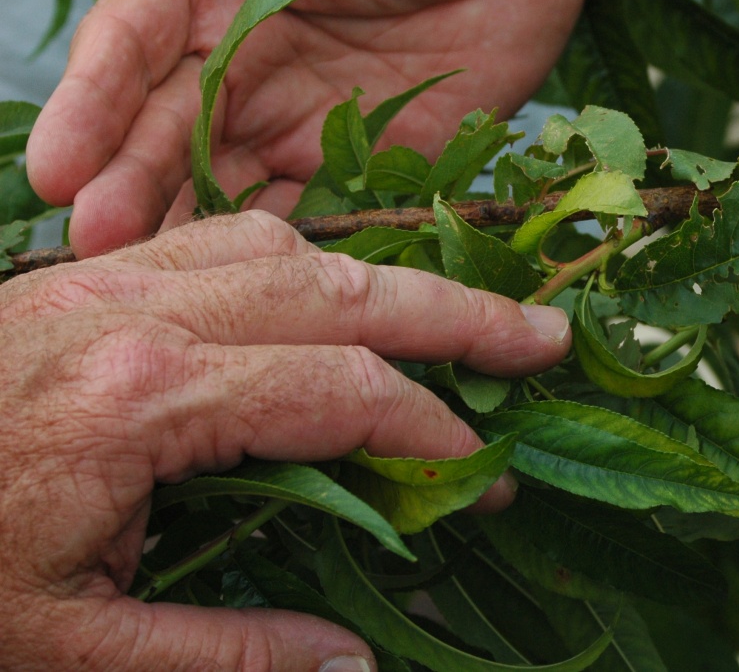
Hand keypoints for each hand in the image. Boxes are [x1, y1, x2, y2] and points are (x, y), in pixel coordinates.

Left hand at [0, 211, 571, 670]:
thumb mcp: (67, 646)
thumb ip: (224, 653)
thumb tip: (350, 664)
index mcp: (143, 400)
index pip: (342, 390)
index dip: (430, 430)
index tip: (482, 474)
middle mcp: (137, 313)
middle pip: (342, 285)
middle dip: (455, 311)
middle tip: (540, 336)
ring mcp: (105, 280)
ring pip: (286, 243)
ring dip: (382, 274)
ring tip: (452, 311)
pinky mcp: (80, 277)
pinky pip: (222, 240)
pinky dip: (303, 262)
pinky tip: (330, 294)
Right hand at [27, 0, 588, 256]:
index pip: (130, 47)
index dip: (91, 105)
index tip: (56, 165)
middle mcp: (236, 59)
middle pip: (165, 131)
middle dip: (128, 186)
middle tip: (95, 242)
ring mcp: (296, 117)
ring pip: (225, 183)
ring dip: (189, 231)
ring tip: (156, 283)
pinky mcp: (362, 157)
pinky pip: (313, 211)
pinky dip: (284, 251)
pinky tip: (255, 291)